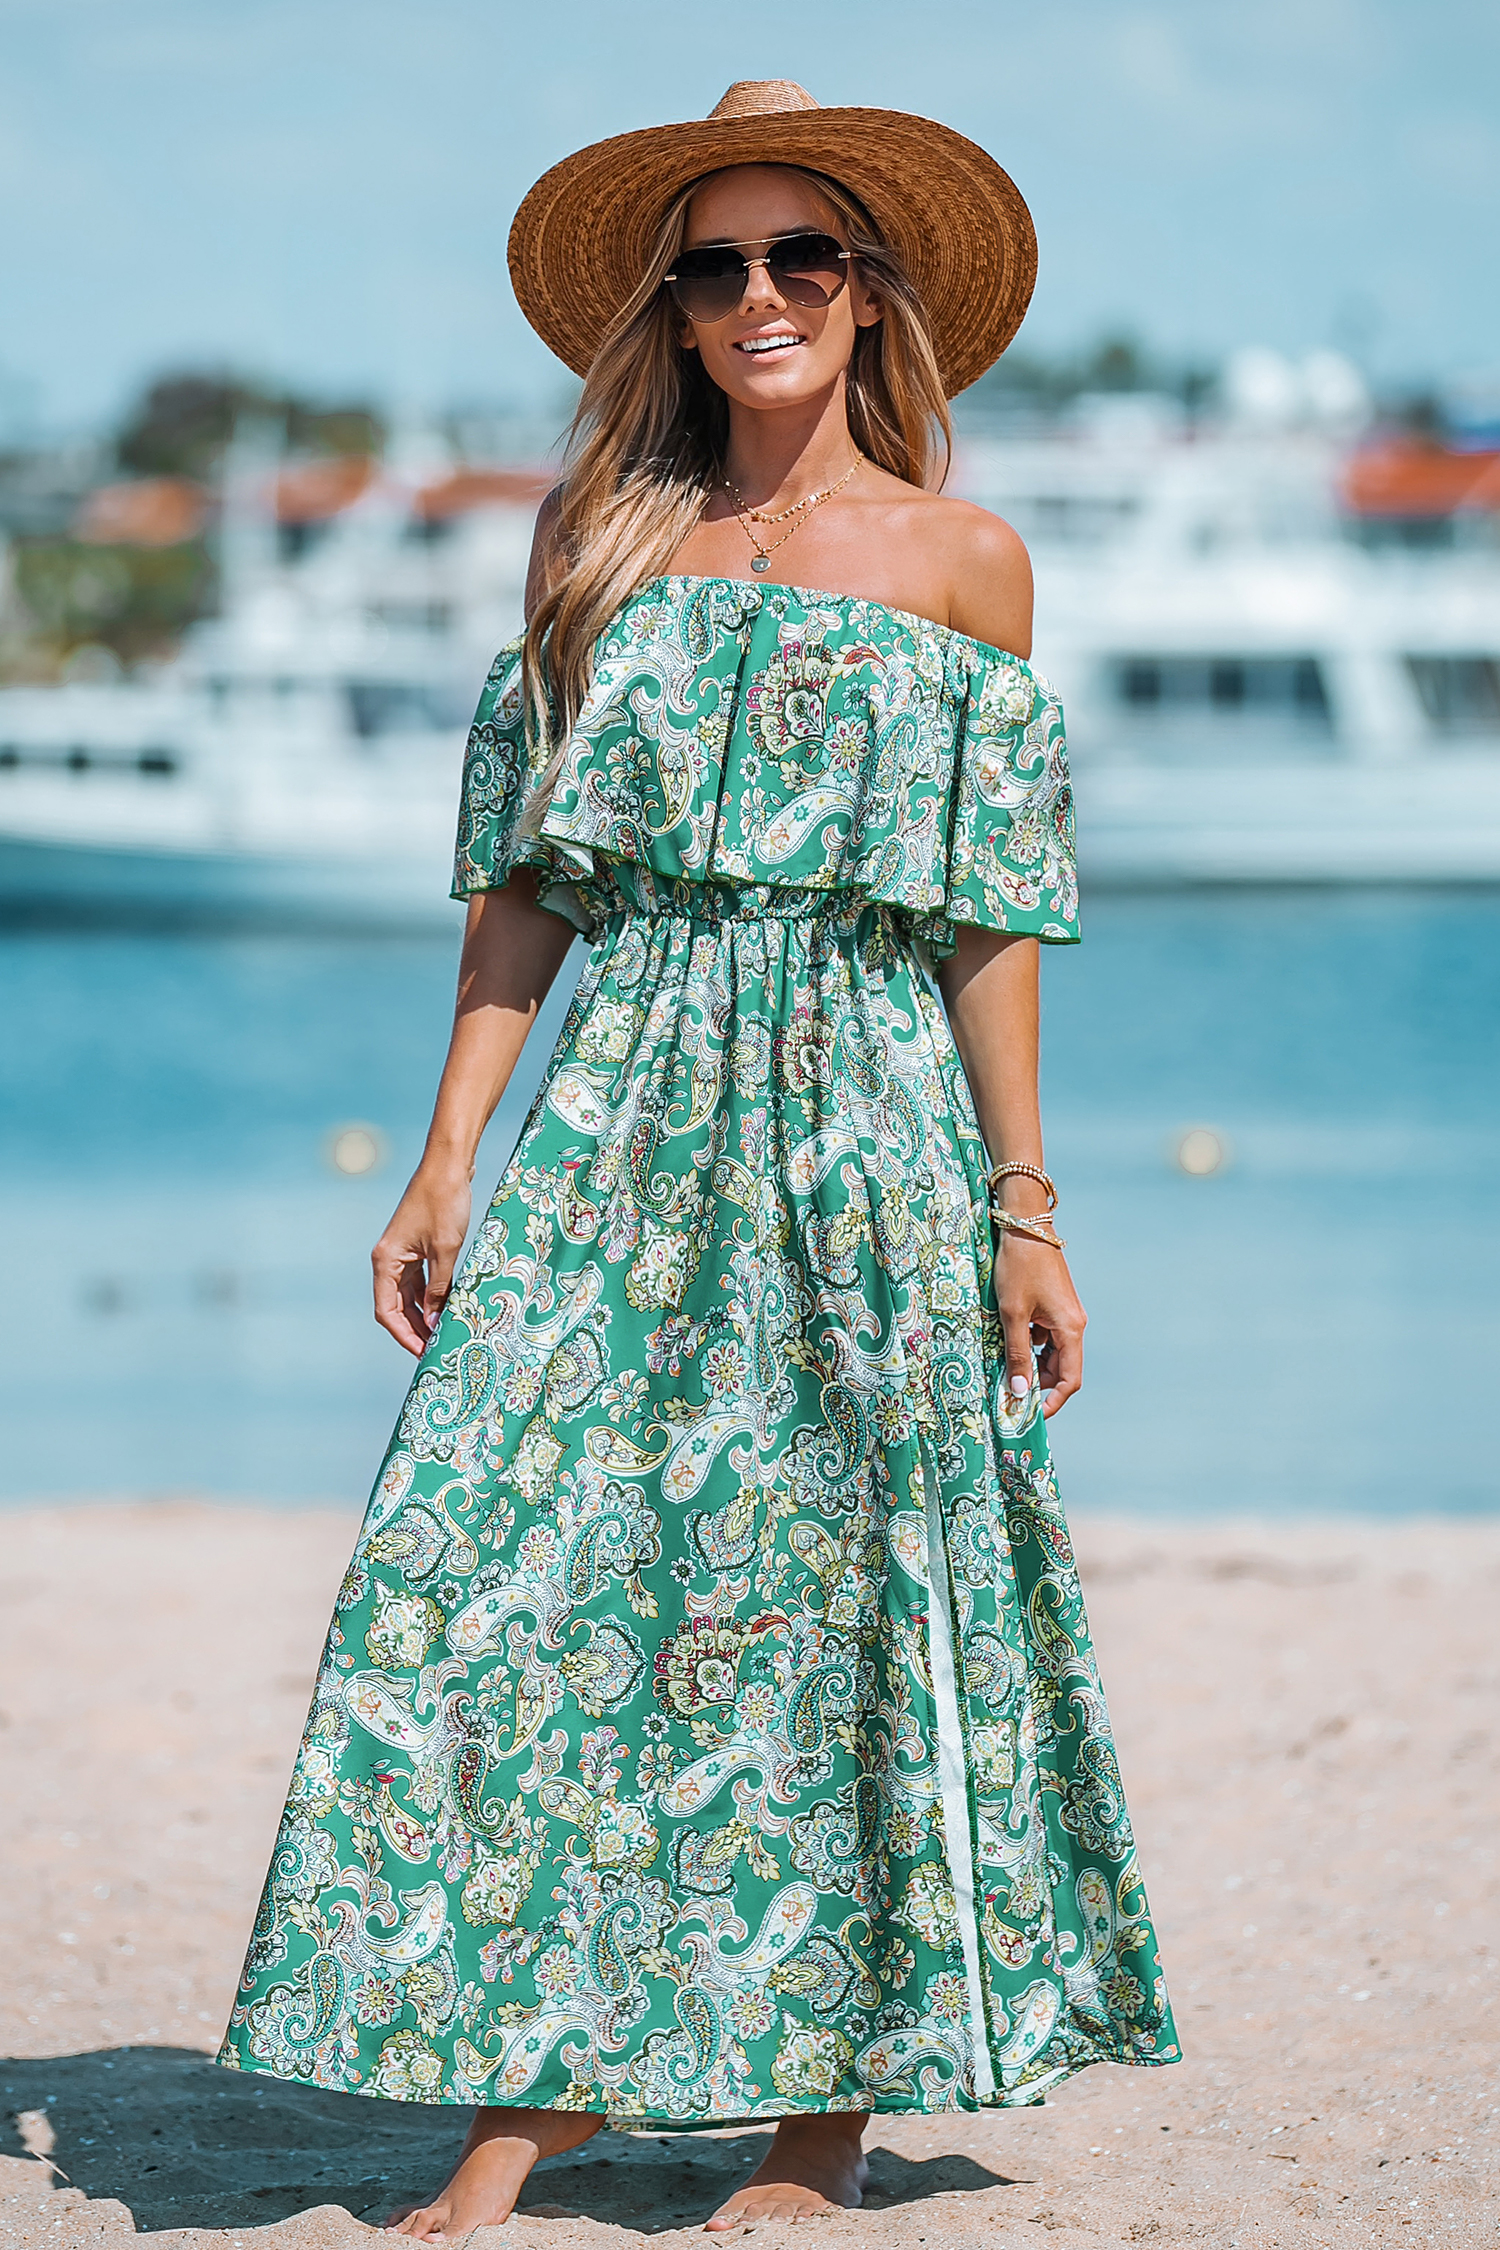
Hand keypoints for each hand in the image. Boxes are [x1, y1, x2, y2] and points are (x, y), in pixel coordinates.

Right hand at [372, 1163, 471, 1356]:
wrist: (448, 1165)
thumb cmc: (444, 1203)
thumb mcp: (445, 1250)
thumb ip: (438, 1289)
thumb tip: (433, 1322)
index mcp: (386, 1261)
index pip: (386, 1311)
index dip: (403, 1336)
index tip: (422, 1354)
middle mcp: (389, 1259)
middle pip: (396, 1307)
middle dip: (414, 1330)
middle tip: (436, 1351)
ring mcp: (403, 1254)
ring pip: (409, 1296)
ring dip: (423, 1316)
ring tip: (443, 1336)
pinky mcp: (418, 1247)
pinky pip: (421, 1282)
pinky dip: (432, 1298)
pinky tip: (448, 1311)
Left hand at [995, 1234, 1085, 1417]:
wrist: (1025, 1226)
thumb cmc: (1018, 1268)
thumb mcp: (1012, 1314)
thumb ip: (1016, 1354)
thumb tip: (1019, 1391)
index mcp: (1070, 1329)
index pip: (1069, 1380)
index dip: (1052, 1402)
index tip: (1030, 1416)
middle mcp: (1074, 1325)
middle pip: (1062, 1369)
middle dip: (1038, 1386)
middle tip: (1010, 1396)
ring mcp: (1065, 1315)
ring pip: (1052, 1354)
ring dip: (1032, 1366)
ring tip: (1005, 1372)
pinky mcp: (1055, 1306)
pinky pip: (1046, 1337)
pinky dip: (1030, 1347)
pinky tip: (1008, 1343)